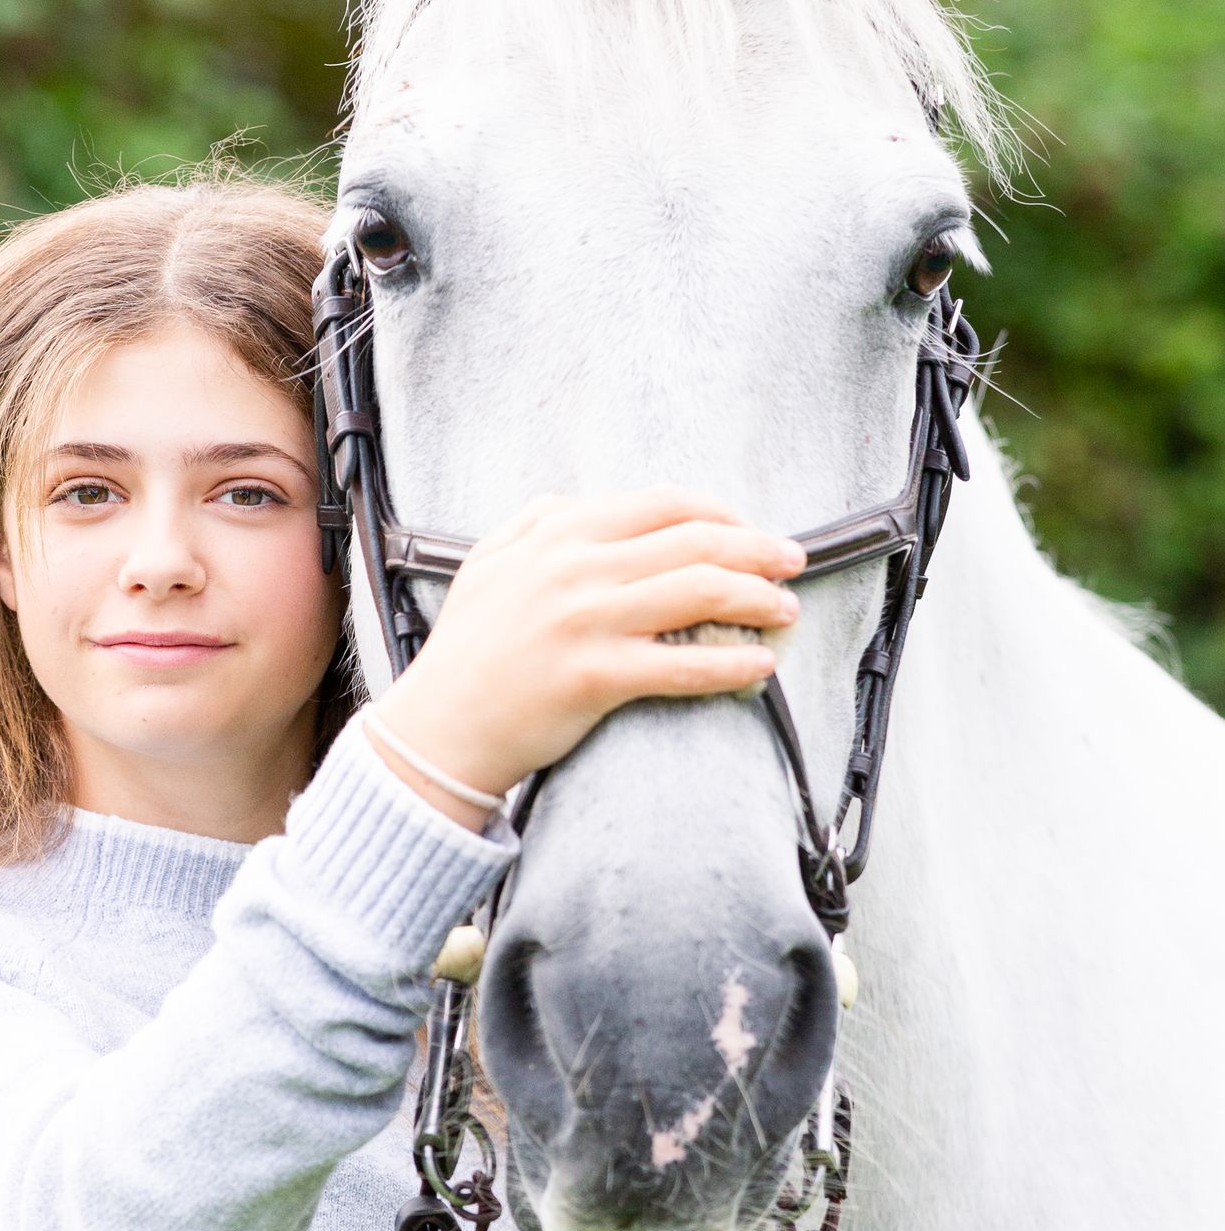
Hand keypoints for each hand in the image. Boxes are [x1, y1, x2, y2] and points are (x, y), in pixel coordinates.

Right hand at [366, 490, 803, 827]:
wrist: (438, 727)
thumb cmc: (467, 651)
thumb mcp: (487, 564)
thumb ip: (534, 523)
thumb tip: (580, 502)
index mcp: (558, 532)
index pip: (664, 504)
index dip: (721, 514)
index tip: (750, 531)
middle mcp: (575, 568)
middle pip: (695, 542)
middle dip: (758, 550)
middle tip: (793, 563)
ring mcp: (586, 621)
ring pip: (700, 592)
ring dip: (759, 600)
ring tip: (787, 611)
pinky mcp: (596, 678)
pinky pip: (684, 664)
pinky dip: (733, 663)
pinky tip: (761, 665)